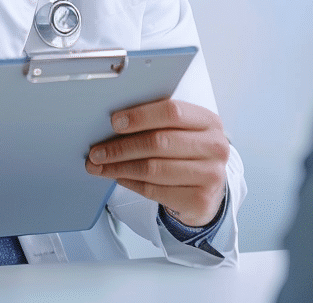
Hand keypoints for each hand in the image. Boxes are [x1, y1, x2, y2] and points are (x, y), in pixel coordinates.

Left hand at [84, 99, 227, 226]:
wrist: (210, 190)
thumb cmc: (188, 154)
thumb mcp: (182, 132)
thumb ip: (157, 122)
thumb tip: (114, 122)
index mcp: (209, 122)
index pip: (172, 112)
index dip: (140, 116)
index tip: (115, 122)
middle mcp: (215, 147)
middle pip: (159, 142)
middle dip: (121, 147)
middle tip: (96, 151)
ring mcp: (210, 176)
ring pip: (153, 169)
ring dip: (119, 167)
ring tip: (99, 166)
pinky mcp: (200, 200)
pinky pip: (154, 190)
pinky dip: (131, 183)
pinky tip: (119, 177)